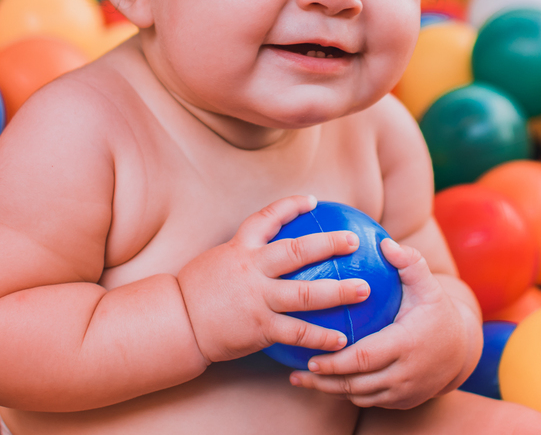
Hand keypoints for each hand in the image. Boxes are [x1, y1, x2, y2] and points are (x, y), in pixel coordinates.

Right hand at [178, 195, 371, 363]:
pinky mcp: (260, 327)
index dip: (291, 206)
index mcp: (240, 248)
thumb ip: (244, 256)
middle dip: (329, 244)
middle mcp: (252, 269)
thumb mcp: (218, 261)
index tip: (313, 200)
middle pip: (297, 251)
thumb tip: (269, 254)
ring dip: (339, 291)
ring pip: (306, 293)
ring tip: (364, 289)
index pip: (267, 217)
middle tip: (354, 242)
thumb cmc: (198, 292)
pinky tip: (343, 340)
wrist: (176, 323)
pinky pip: (298, 332)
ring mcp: (257, 298)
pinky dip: (322, 337)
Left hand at [288, 237, 470, 408]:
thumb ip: (409, 263)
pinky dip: (346, 394)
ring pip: (360, 397)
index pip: (366, 358)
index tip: (312, 358)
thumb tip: (384, 242)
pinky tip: (324, 383)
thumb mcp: (428, 286)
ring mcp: (404, 392)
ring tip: (301, 380)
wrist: (461, 350)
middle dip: (324, 382)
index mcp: (407, 345)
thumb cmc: (437, 312)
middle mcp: (405, 374)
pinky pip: (368, 401)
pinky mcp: (401, 402)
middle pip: (357, 384)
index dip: (337, 362)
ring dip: (330, 391)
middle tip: (296, 373)